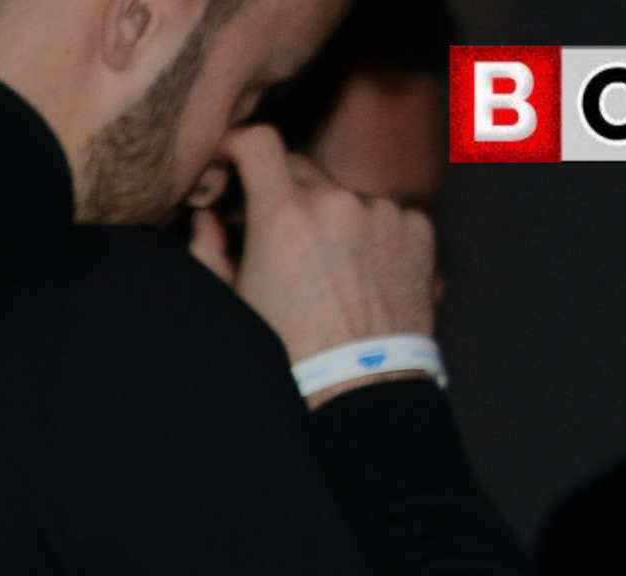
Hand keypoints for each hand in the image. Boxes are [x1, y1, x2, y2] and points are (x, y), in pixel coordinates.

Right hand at [201, 123, 442, 367]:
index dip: (238, 144)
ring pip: (344, 196)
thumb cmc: (289, 351)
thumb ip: (208, 250)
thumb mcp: (232, 304)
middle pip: (301, 169)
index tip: (231, 161)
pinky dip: (371, 234)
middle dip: (281, 193)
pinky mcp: (419, 227)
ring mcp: (384, 210)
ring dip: (330, 217)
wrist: (361, 384)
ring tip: (328, 270)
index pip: (259, 142)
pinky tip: (363, 275)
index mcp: (283, 214)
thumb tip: (205, 217)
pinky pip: (386, 216)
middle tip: (274, 236)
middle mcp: (337, 199)